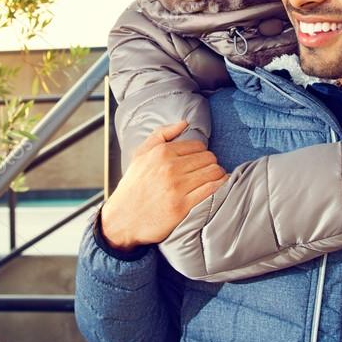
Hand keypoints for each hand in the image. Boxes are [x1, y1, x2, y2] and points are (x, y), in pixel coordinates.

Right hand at [100, 121, 226, 251]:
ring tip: (214, 178)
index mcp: (161, 152)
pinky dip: (219, 185)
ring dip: (218, 174)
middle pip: (208, 158)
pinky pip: (211, 189)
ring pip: (213, 172)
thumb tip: (184, 122)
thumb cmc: (133, 186)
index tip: (199, 161)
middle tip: (207, 170)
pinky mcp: (182, 206)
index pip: (198, 146)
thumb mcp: (140, 155)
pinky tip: (218, 185)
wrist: (122, 219)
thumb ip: (161, 134)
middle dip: (211, 163)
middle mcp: (170, 168)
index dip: (201, 153)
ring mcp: (177, 187)